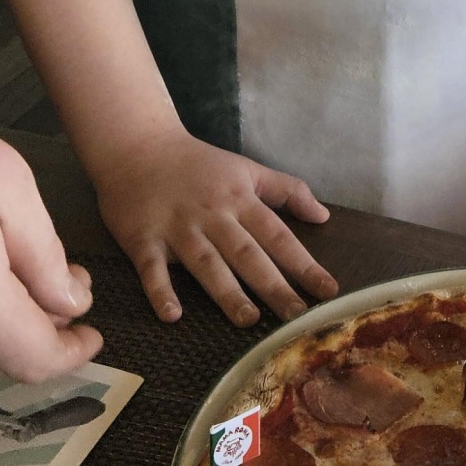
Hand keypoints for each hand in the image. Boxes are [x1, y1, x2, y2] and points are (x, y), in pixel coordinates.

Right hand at [95, 127, 338, 326]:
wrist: (137, 145)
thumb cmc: (198, 163)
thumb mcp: (247, 168)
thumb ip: (287, 190)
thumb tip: (324, 216)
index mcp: (240, 199)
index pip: (278, 236)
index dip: (304, 263)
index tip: (328, 290)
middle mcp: (213, 216)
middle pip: (247, 254)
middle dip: (273, 286)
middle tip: (297, 317)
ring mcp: (177, 228)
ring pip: (206, 263)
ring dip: (227, 292)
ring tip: (249, 320)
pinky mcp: (143, 238)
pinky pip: (151, 269)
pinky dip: (160, 291)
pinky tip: (172, 315)